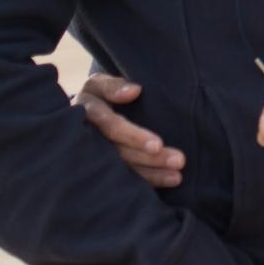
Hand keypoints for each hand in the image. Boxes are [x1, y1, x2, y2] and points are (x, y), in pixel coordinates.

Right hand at [73, 73, 185, 187]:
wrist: (85, 111)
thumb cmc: (99, 94)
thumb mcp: (99, 84)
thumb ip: (113, 86)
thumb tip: (134, 91)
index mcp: (88, 114)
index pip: (112, 127)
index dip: (134, 136)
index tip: (158, 144)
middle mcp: (90, 140)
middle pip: (121, 152)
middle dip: (150, 158)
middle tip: (179, 161)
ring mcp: (96, 157)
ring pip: (125, 168)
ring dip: (152, 173)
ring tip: (177, 176)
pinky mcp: (105, 168)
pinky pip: (126, 178)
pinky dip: (148, 180)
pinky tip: (169, 180)